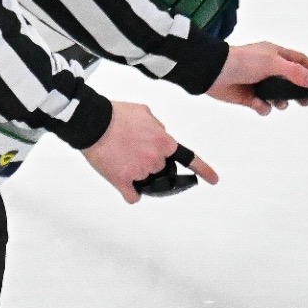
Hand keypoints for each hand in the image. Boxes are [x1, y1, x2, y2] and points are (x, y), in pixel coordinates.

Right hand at [81, 100, 218, 203]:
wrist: (93, 122)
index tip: (214, 180)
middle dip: (150, 161)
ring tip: (121, 156)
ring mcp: (140, 172)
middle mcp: (156, 159)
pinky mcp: (123, 181)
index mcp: (164, 142)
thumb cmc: (117, 114)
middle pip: (160, 168)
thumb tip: (160, 135)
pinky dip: (129, 191)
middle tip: (132, 149)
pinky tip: (124, 182)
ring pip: (145, 180)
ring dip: (137, 172)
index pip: (188, 158)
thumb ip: (158, 127)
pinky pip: (133, 196)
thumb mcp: (145, 112)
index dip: (203, 170)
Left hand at [206, 42, 307, 114]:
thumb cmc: (241, 61)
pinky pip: (261, 105)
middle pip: (291, 81)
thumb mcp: (272, 63)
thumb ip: (294, 72)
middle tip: (306, 101)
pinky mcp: (248, 96)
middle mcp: (268, 68)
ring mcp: (258, 82)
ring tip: (281, 104)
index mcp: (275, 55)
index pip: (300, 62)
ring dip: (281, 101)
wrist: (213, 72)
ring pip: (278, 95)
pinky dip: (262, 107)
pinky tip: (259, 104)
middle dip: (299, 92)